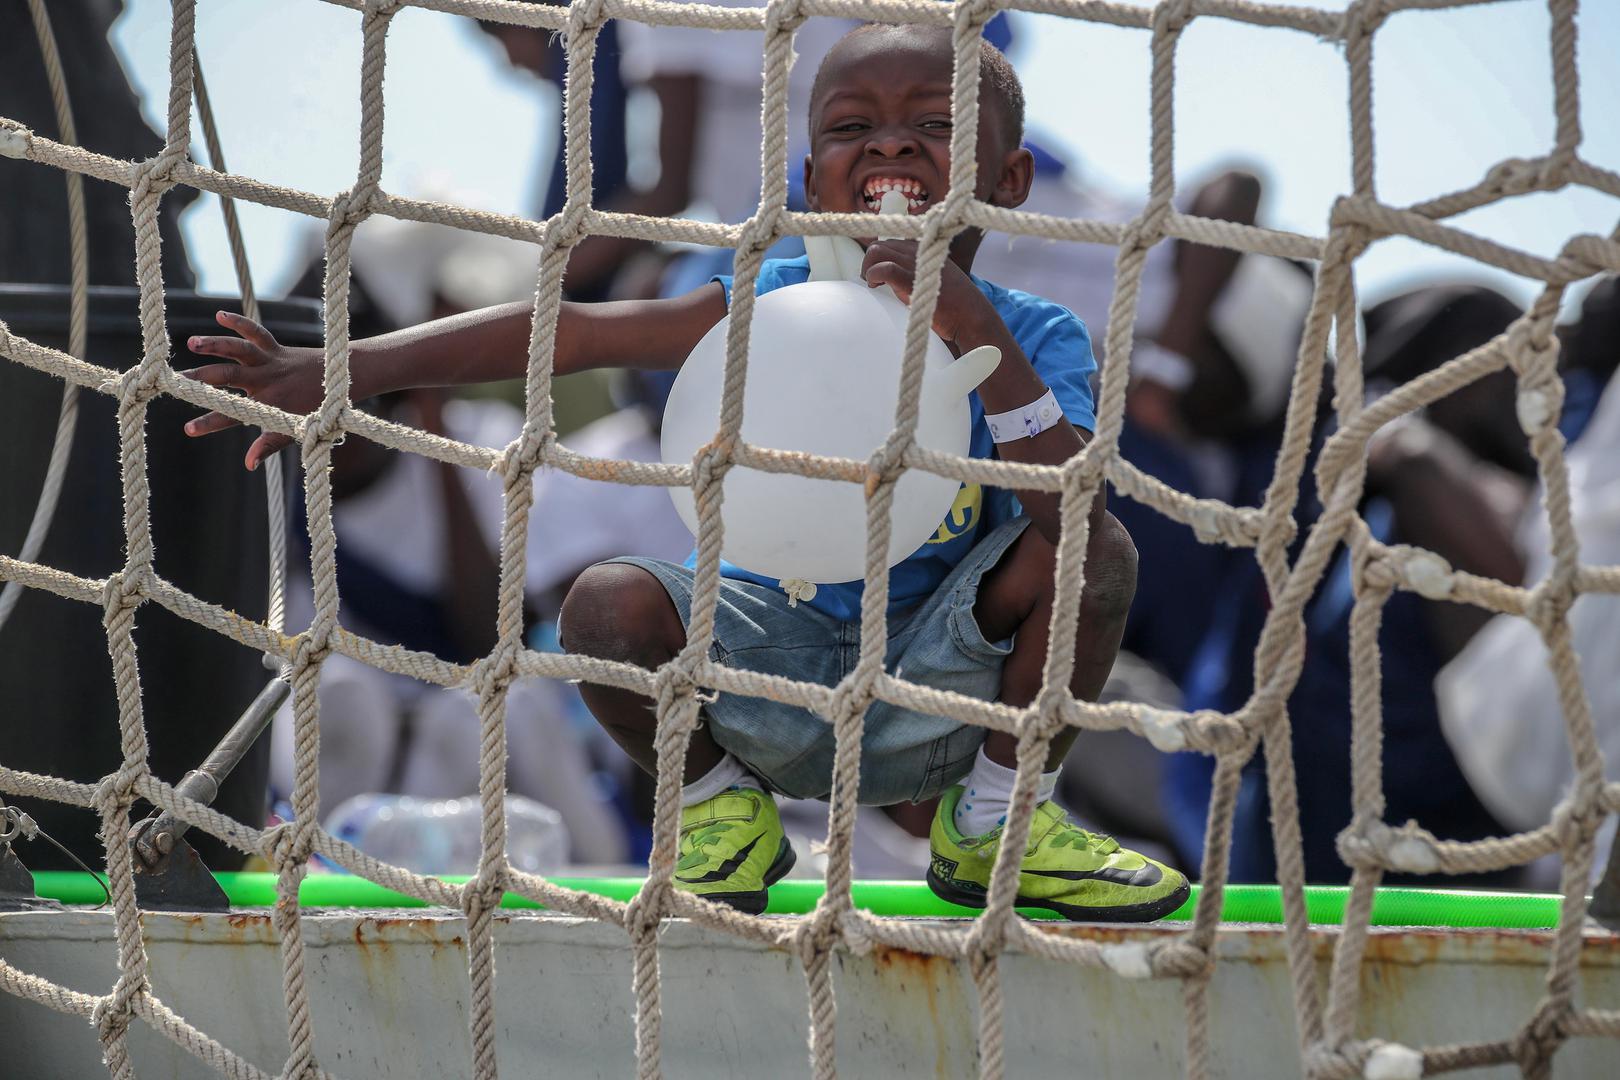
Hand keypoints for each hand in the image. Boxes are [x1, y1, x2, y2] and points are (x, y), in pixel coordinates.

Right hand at [180, 310, 322, 470]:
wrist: (339, 380)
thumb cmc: (315, 408)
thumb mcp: (294, 430)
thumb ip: (269, 445)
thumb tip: (249, 464)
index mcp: (268, 404)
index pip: (233, 416)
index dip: (211, 423)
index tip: (188, 429)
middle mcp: (265, 380)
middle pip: (228, 377)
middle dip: (202, 380)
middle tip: (177, 382)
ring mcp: (269, 362)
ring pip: (239, 350)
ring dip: (216, 344)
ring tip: (193, 343)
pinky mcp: (274, 347)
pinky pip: (256, 332)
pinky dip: (239, 322)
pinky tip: (219, 315)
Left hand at [860, 239, 996, 347]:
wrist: (971, 316)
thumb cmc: (954, 303)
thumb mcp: (935, 277)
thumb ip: (917, 271)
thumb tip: (892, 276)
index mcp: (925, 246)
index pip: (891, 241)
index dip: (879, 257)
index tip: (878, 273)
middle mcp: (920, 249)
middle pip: (880, 244)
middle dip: (870, 262)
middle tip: (873, 281)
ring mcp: (917, 262)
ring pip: (877, 251)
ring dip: (868, 267)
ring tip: (873, 284)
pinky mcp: (914, 280)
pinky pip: (885, 268)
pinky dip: (873, 274)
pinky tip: (875, 285)